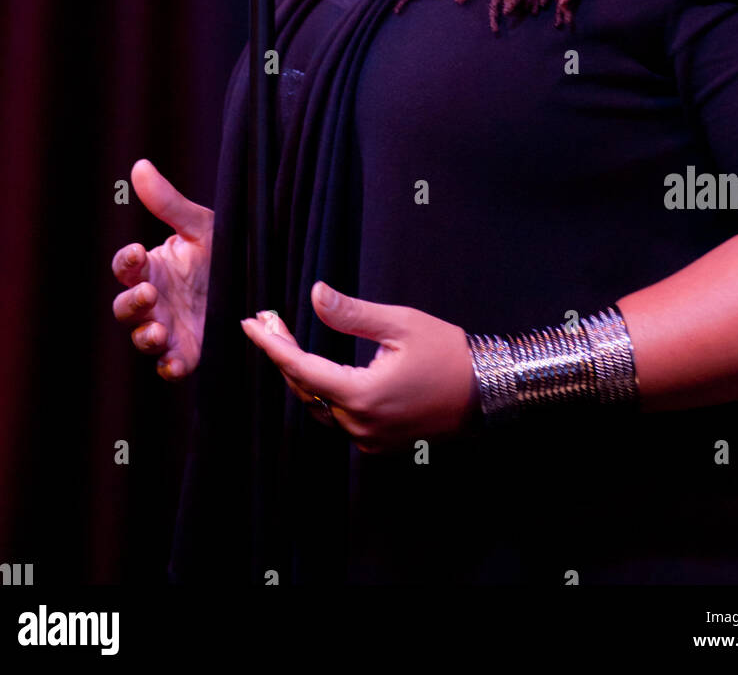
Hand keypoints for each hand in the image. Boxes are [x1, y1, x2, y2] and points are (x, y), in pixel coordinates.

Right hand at [111, 159, 212, 380]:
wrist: (253, 278)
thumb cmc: (220, 249)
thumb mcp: (199, 225)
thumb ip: (169, 202)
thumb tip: (140, 166)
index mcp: (152, 268)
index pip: (126, 266)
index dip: (127, 261)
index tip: (138, 252)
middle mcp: (154, 299)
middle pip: (125, 306)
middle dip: (132, 302)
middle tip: (148, 293)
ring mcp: (168, 327)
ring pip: (143, 337)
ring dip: (145, 335)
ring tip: (157, 330)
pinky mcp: (188, 350)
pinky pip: (170, 365)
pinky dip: (169, 366)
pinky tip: (174, 363)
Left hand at [240, 282, 480, 452]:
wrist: (487, 392)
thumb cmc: (447, 353)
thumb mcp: (399, 324)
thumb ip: (352, 313)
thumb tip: (314, 294)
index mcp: (360, 395)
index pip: (300, 368)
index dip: (271, 345)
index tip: (249, 324)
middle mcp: (358, 424)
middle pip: (304, 388)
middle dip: (282, 352)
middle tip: (268, 320)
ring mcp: (368, 438)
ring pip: (318, 405)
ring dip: (300, 372)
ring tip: (286, 337)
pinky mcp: (378, 442)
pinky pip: (337, 416)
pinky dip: (322, 390)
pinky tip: (317, 366)